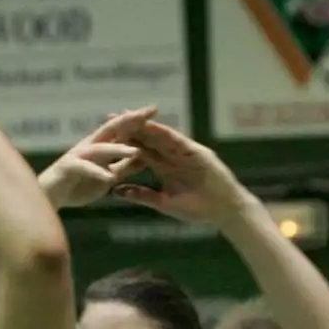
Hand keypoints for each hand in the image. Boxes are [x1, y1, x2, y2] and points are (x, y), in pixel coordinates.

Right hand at [40, 107, 154, 208]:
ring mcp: (78, 155)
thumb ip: (123, 167)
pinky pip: (86, 168)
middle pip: (112, 129)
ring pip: (101, 149)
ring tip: (136, 152)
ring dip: (118, 150)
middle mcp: (90, 145)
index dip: (137, 120)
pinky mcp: (69, 167)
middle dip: (130, 120)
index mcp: (100, 145)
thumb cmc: (78, 185)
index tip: (155, 109)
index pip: (121, 129)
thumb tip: (144, 158)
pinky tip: (110, 177)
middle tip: (149, 112)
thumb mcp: (107, 176)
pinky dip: (98, 172)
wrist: (50, 196)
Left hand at [111, 121, 252, 225]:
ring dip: (145, 126)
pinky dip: (165, 134)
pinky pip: (179, 141)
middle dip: (130, 128)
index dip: (122, 143)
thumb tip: (117, 191)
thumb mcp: (163, 203)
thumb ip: (142, 195)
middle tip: (110, 117)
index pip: (140, 151)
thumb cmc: (198, 209)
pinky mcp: (198, 153)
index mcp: (164, 166)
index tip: (104, 137)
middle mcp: (173, 156)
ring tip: (128, 116)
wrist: (225, 212)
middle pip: (148, 139)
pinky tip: (152, 126)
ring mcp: (185, 152)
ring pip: (161, 136)